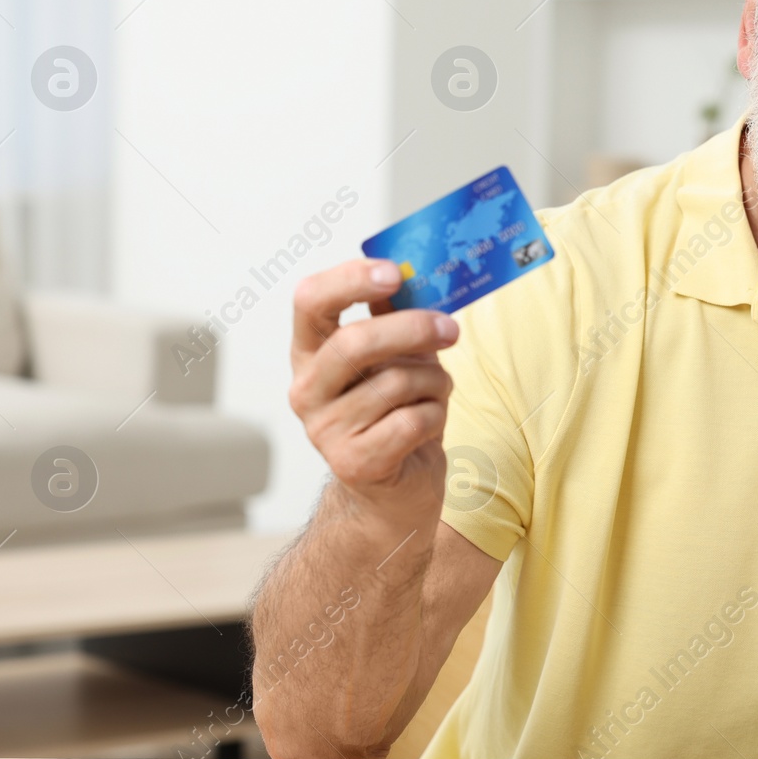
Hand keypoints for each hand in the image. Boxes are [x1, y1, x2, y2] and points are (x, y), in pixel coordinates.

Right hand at [288, 259, 458, 516]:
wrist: (395, 492)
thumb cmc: (397, 414)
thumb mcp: (396, 357)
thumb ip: (395, 314)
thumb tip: (411, 266)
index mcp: (310, 352)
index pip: (309, 301)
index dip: (350, 279)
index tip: (395, 272)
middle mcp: (306, 389)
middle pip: (354, 342)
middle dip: (412, 329)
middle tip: (450, 329)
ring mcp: (324, 429)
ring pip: (395, 383)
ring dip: (435, 383)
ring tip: (437, 393)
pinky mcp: (353, 462)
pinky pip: (412, 420)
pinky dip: (435, 416)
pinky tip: (428, 424)